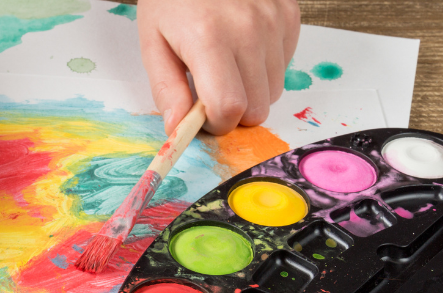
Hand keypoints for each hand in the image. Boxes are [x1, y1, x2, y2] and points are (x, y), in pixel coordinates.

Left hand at [138, 0, 300, 134]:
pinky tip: (242, 48)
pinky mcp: (289, 15)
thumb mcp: (153, 43)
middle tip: (212, 94)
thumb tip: (178, 129)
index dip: (216, 124)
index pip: (229, 108)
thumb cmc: (171, 0)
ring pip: (273, 91)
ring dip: (250, 92)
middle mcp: (248, 30)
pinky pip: (284, 65)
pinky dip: (264, 68)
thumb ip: (166, 89)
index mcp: (208, 39)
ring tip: (225, 66)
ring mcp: (273, 21)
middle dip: (234, 113)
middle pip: (257, 109)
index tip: (203, 119)